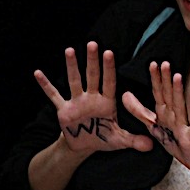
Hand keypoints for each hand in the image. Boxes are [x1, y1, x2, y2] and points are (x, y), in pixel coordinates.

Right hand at [34, 42, 152, 153]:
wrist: (84, 146)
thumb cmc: (104, 138)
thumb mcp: (120, 140)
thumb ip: (135, 140)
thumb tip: (151, 146)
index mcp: (107, 102)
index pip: (109, 82)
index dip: (109, 69)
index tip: (109, 53)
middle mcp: (92, 98)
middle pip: (93, 76)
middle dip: (93, 61)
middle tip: (93, 43)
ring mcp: (77, 102)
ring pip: (74, 81)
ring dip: (72, 66)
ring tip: (70, 50)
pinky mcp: (63, 110)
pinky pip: (54, 95)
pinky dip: (46, 85)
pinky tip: (38, 73)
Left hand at [123, 61, 189, 173]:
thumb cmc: (175, 141)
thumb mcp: (153, 125)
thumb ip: (139, 110)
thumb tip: (124, 94)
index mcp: (164, 112)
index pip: (159, 93)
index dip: (155, 79)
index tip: (153, 63)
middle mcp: (174, 116)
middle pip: (168, 95)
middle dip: (166, 79)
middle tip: (164, 64)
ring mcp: (183, 126)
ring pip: (180, 106)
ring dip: (179, 92)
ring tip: (178, 78)